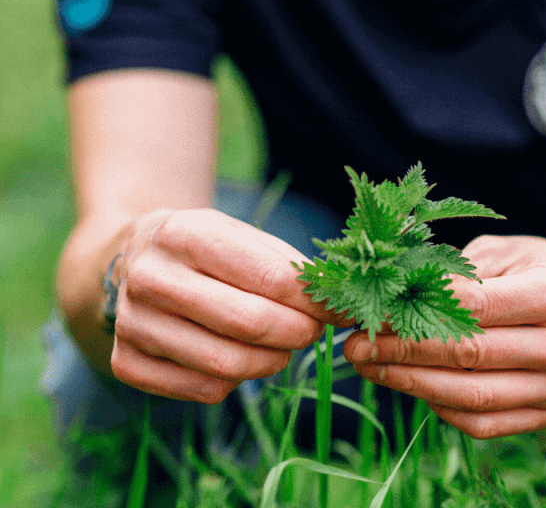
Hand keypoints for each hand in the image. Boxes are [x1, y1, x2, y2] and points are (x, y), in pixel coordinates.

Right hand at [110, 208, 345, 402]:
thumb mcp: (239, 233)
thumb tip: (334, 298)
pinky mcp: (125, 362)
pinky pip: (202, 389)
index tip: (342, 308)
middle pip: (248, 322)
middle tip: (316, 330)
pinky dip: (236, 380)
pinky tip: (243, 357)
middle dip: (298, 331)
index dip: (314, 298)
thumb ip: (285, 263)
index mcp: (184, 234)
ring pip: (225, 363)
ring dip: (272, 360)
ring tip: (285, 345)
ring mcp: (132, 323)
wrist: (130, 259)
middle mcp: (150, 278)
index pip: (268, 276)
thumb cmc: (202, 246)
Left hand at [342, 234, 545, 438]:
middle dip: (404, 351)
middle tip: (356, 346)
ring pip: (474, 395)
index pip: (476, 308)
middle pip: (471, 355)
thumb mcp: (500, 252)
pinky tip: (409, 385)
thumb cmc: (533, 265)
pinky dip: (440, 407)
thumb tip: (390, 291)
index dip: (418, 312)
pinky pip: (485, 422)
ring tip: (370, 367)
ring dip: (412, 384)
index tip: (372, 313)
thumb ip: (455, 273)